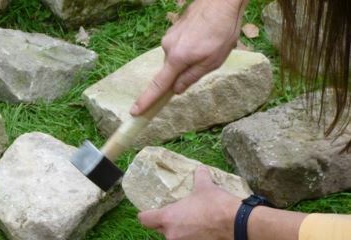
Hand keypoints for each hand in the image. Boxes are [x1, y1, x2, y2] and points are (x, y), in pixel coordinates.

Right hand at [130, 0, 245, 115]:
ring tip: (209, 45)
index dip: (147, 100)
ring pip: (176, 57)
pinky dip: (189, 47)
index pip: (158, 85)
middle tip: (206, 60)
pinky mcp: (174, 29)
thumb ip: (192, 77)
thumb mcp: (212, 61)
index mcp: (177, 59)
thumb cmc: (221, 31)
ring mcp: (169, 37)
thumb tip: (177, 90)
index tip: (135, 111)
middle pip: (170, 70)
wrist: (221, 0)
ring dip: (189, 57)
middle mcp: (168, 48)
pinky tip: (205, 37)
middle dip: (184, 72)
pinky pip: (178, 46)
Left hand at [138, 167, 240, 239]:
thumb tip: (200, 168)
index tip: (148, 211)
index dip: (145, 214)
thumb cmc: (214, 203)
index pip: (144, 220)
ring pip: (173, 237)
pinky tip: (201, 230)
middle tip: (176, 212)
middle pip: (159, 228)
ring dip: (178, 230)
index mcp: (167, 217)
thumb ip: (199, 176)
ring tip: (190, 221)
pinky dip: (191, 238)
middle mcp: (170, 234)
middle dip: (165, 221)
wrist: (235, 223)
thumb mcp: (205, 186)